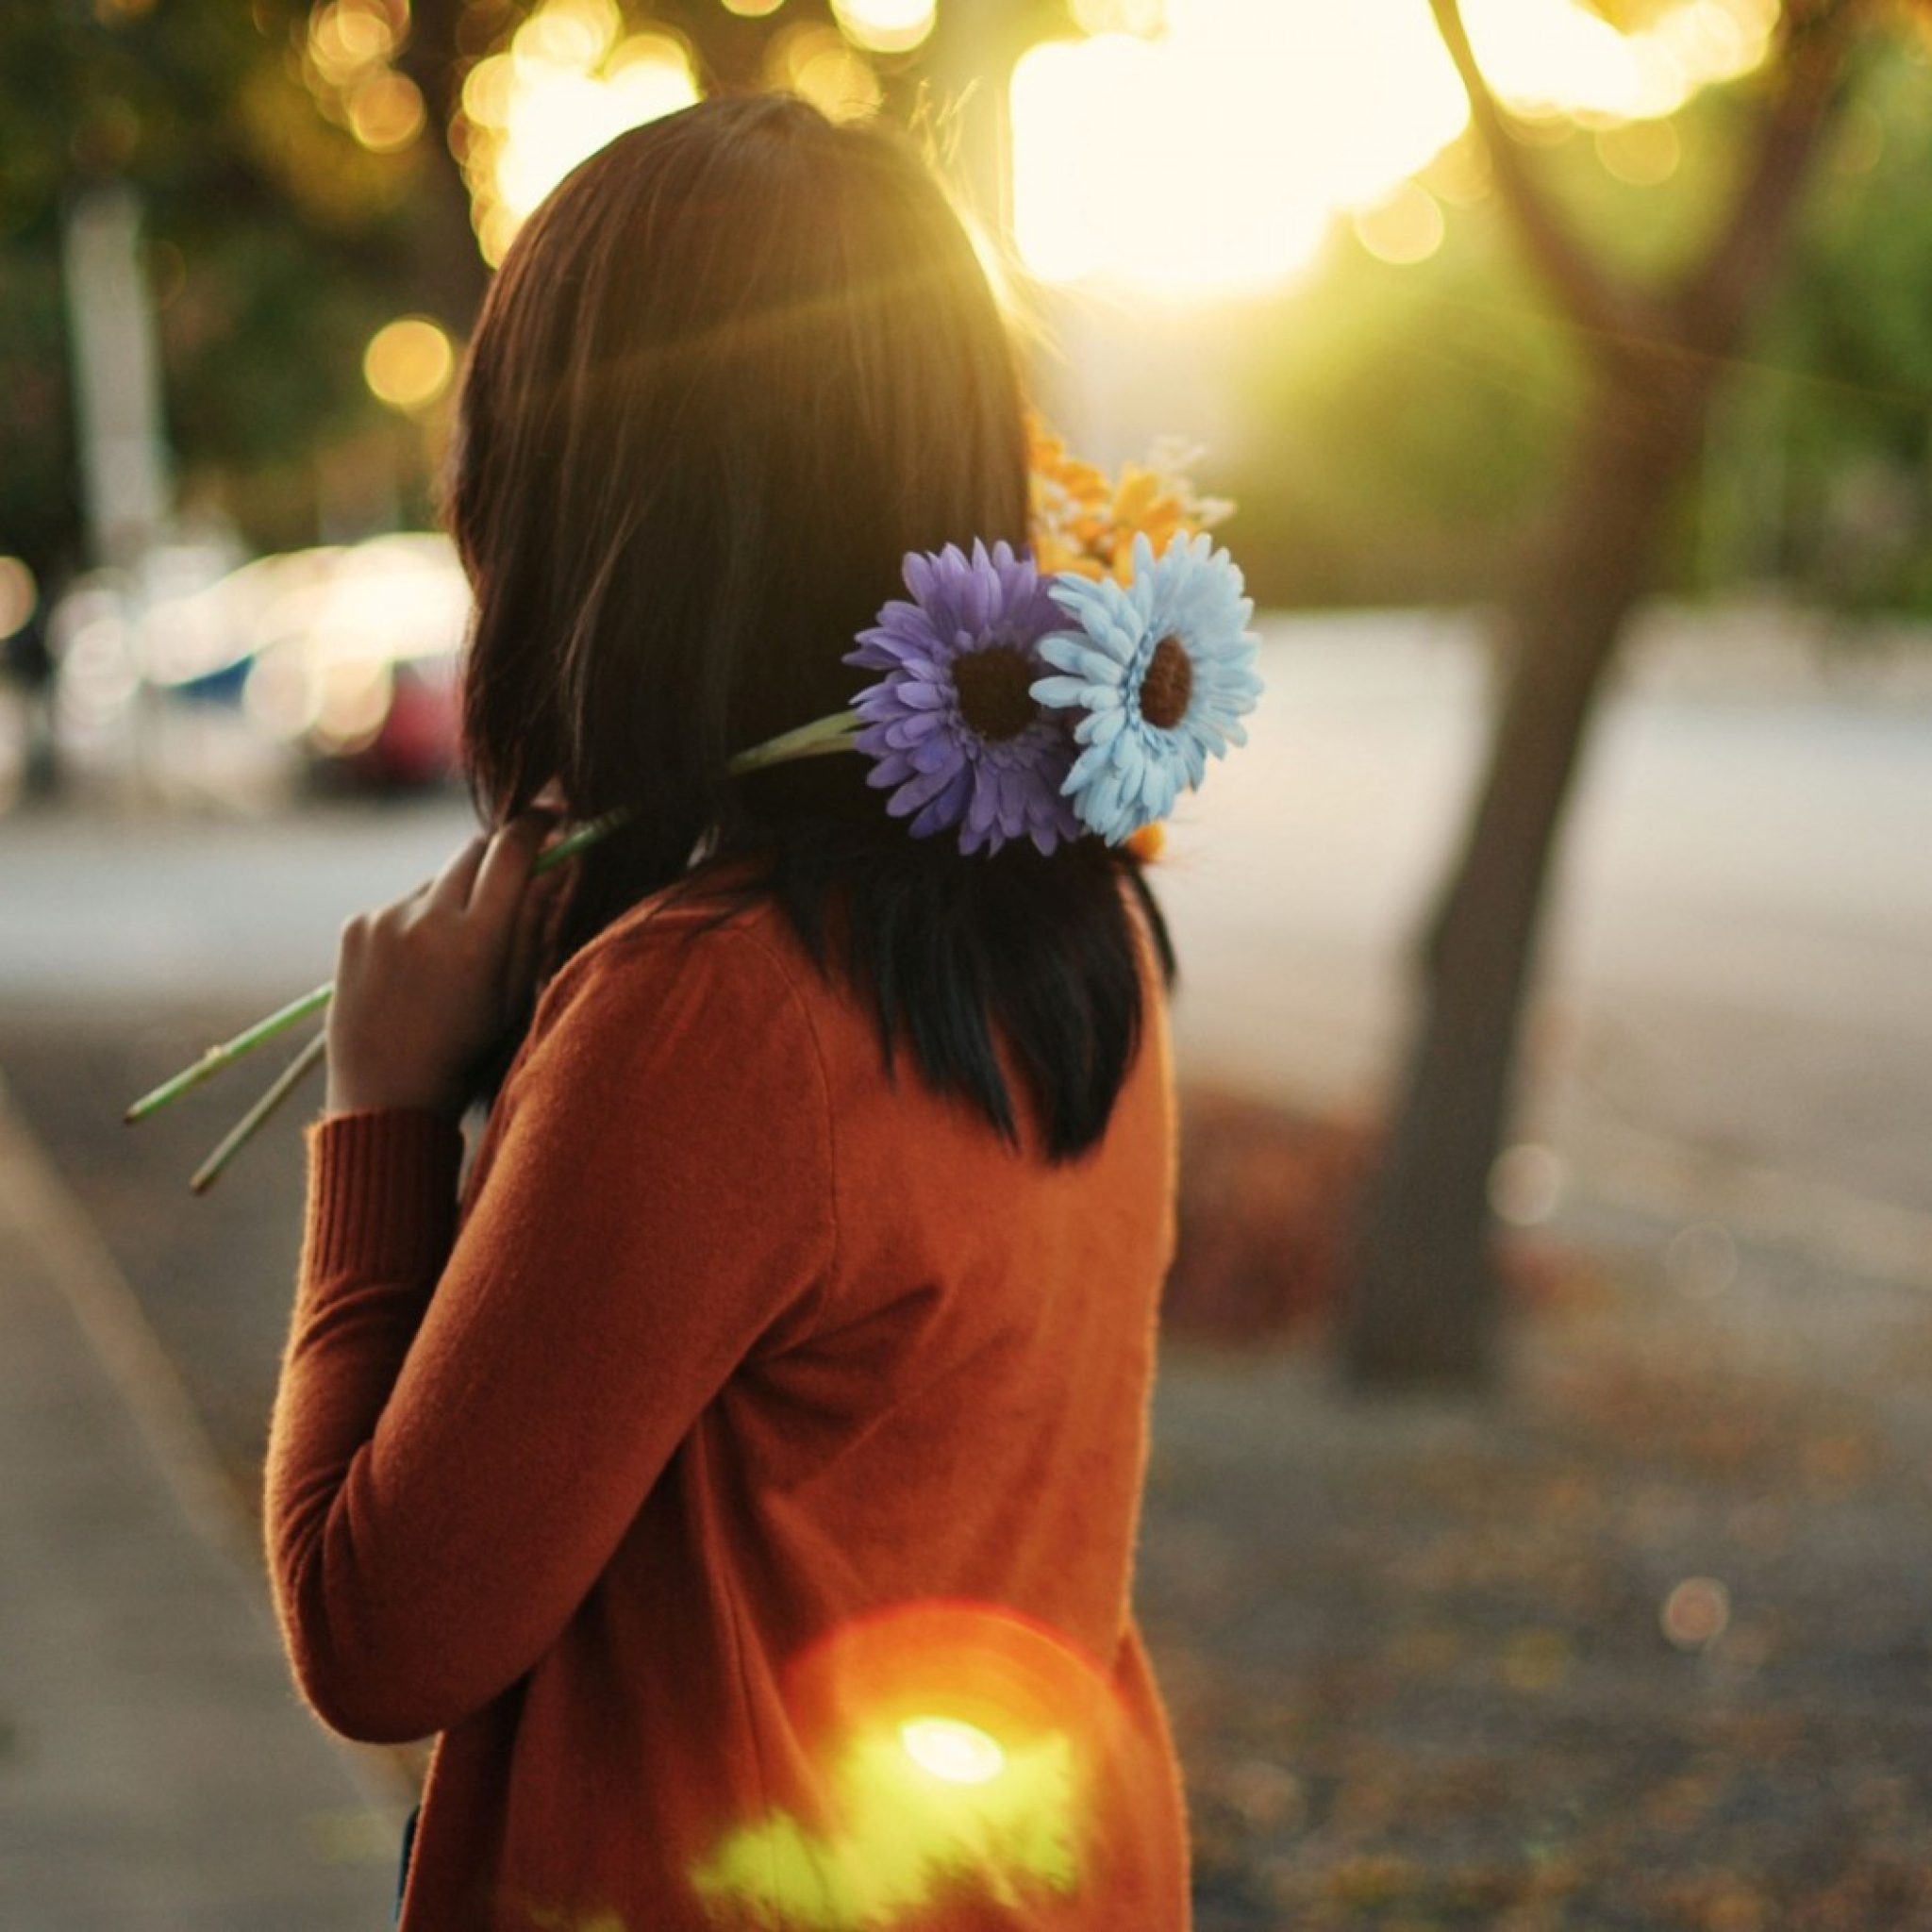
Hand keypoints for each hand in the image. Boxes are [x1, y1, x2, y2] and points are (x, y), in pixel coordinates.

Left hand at [325, 816, 561, 1117]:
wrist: (385, 1095)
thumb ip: (534, 925)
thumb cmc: (465, 1054)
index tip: (554, 816)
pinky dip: (418, 921)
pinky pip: (402, 904)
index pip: (513, 850)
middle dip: (500, 853)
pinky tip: (417, 968)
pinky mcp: (356, 926)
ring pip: (438, 880)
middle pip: (475, 849)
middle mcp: (428, 919)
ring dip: (457, 896)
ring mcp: (385, 919)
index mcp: (477, 941)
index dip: (538, 824)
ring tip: (454, 955)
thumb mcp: (514, 995)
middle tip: (518, 870)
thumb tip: (559, 866)